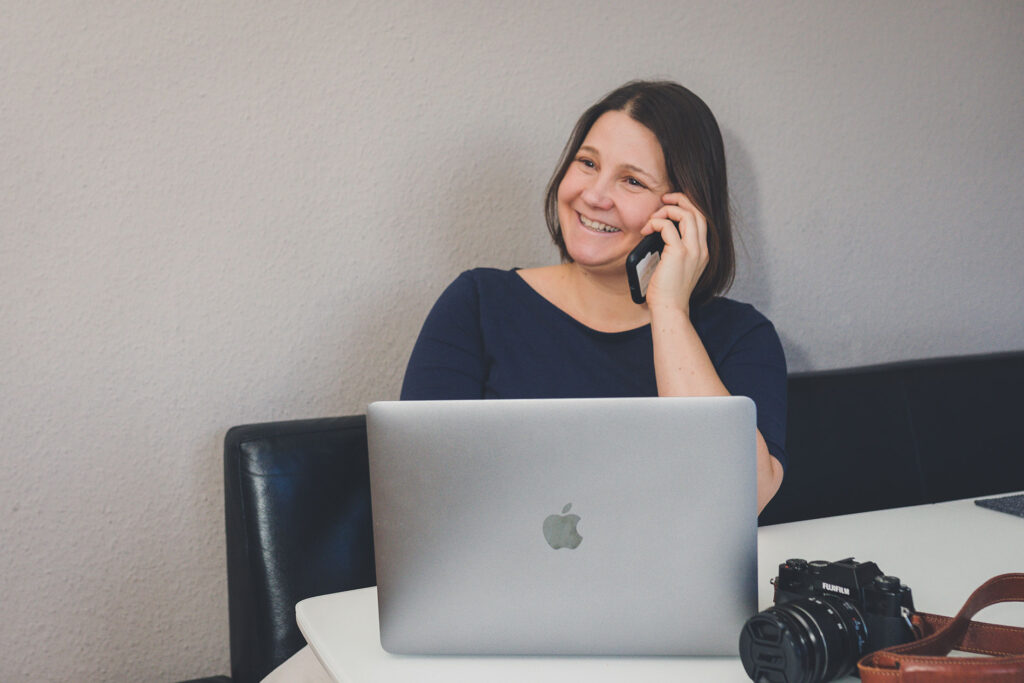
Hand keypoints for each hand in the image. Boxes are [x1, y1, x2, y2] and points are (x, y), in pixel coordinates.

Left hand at [640, 192, 708, 313]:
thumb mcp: (677, 267)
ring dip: (667, 210)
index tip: (670, 206)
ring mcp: (692, 250)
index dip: (687, 207)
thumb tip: (661, 232)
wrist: (670, 308)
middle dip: (680, 200)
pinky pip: (668, 226)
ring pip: (687, 214)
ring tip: (653, 218)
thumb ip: (675, 249)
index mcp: (702, 252)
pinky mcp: (678, 253)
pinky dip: (656, 222)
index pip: (701, 219)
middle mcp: (701, 249)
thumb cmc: (668, 291)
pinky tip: (647, 230)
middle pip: (698, 211)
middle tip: (663, 200)